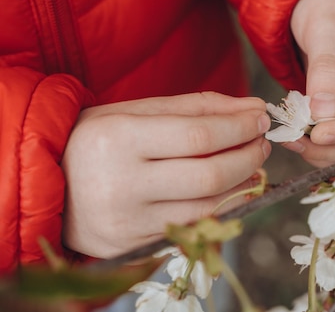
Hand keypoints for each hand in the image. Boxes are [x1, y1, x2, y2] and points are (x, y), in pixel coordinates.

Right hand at [61, 92, 270, 257]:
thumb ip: (200, 107)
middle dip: (249, 156)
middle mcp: (120, 185)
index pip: (199, 136)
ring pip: (208, 207)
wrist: (53, 184)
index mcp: (118, 139)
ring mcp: (127, 223)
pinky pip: (193, 227)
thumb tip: (254, 109)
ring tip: (252, 162)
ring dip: (243, 183)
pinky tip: (231, 187)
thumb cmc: (101, 139)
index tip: (260, 118)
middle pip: (209, 176)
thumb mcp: (140, 111)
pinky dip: (222, 206)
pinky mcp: (134, 246)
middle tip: (262, 142)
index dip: (239, 127)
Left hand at [289, 0, 334, 165]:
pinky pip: (332, 132)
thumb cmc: (327, 1)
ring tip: (289, 140)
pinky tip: (290, 134)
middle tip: (297, 142)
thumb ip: (326, 68)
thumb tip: (323, 115)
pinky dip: (312, 138)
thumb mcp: (326, 27)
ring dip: (321, 148)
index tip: (320, 136)